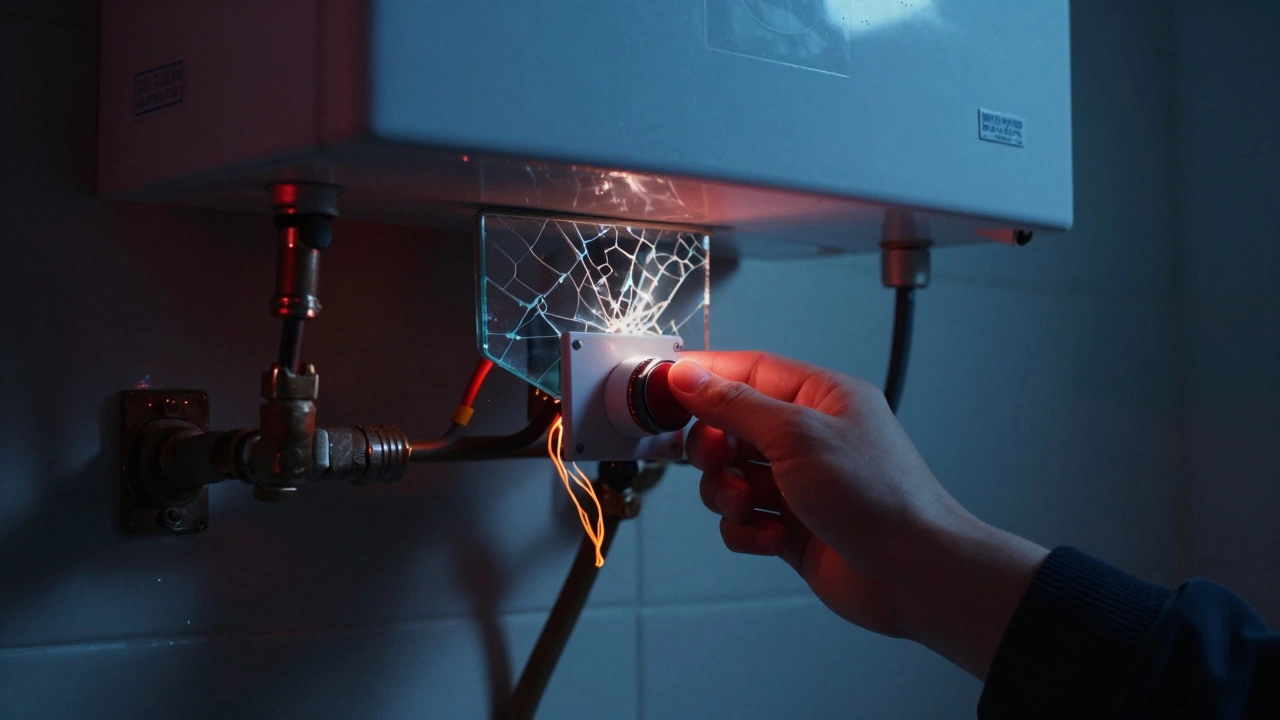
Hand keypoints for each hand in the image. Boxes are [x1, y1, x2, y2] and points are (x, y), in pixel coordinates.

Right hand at [668, 352, 1048, 679]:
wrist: (914, 574)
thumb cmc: (877, 496)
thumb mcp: (797, 435)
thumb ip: (735, 404)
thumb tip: (688, 375)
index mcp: (820, 396)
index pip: (747, 370)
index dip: (702, 377)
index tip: (662, 388)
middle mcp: (809, 436)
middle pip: (730, 426)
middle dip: (713, 449)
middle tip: (718, 463)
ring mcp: (799, 483)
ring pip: (729, 477)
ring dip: (727, 494)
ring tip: (750, 507)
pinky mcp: (791, 527)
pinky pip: (742, 519)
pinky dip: (746, 530)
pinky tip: (771, 538)